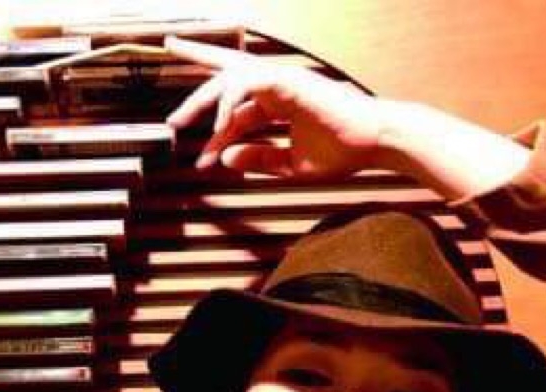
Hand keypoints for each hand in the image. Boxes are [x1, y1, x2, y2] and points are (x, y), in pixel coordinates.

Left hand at [164, 35, 530, 199]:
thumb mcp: (290, 165)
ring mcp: (281, 79)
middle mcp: (276, 85)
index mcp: (278, 101)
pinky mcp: (287, 81)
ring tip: (180, 122)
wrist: (375, 143)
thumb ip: (259, 160)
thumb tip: (225, 158)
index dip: (214, 138)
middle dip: (195, 82)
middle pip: (226, 73)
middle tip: (170, 101)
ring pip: (229, 78)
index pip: (236, 110)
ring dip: (202, 100)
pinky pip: (247, 83)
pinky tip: (216, 128)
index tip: (200, 163)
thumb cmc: (342, 152)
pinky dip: (228, 104)